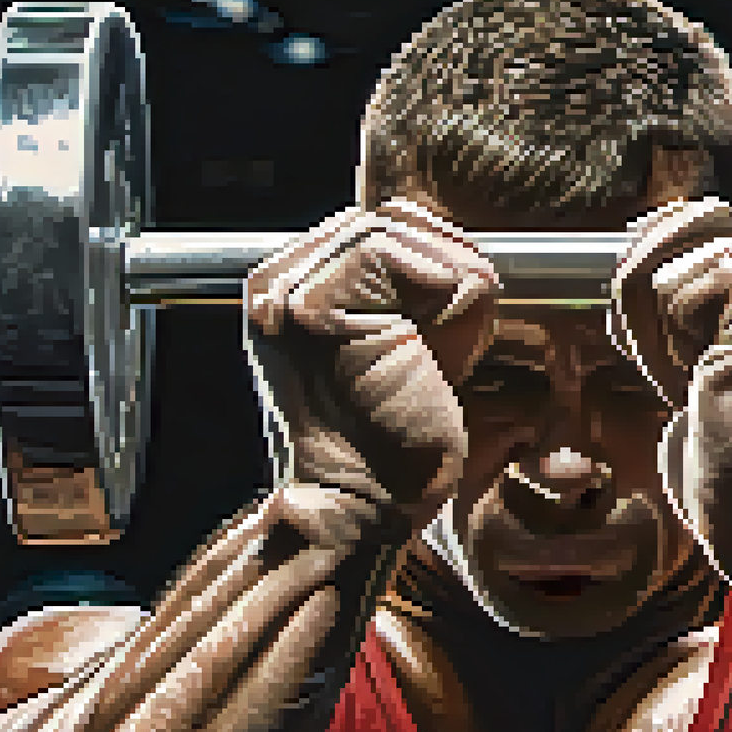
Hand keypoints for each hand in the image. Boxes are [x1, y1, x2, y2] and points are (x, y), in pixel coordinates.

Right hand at [0, 200, 499, 731]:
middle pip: (393, 218)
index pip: (378, 222)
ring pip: (407, 234)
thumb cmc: (386, 442)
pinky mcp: (318, 308)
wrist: (361, 512)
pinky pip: (417, 263)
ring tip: (428, 361)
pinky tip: (428, 360)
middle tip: (438, 352)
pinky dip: (449, 310)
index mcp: (282, 286)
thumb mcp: (395, 339)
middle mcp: (273, 280)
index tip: (435, 335)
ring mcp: (290, 291)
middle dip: (441, 274)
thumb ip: (403, 286)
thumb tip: (458, 246)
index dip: (430, 265)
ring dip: (448, 295)